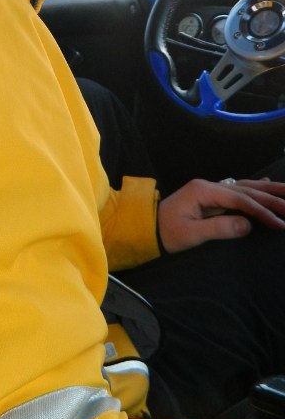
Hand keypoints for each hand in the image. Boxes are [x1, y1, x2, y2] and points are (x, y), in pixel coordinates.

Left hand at [157, 177, 284, 253]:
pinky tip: (265, 184)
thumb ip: (219, 228)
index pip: (239, 199)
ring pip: (243, 187)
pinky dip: (254, 188)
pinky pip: (237, 190)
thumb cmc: (167, 233)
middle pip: (245, 189)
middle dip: (270, 198)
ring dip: (266, 191)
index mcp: (203, 191)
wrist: (147, 227)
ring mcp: (209, 189)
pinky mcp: (210, 197)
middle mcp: (208, 186)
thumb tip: (248, 225)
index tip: (279, 223)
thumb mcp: (191, 234)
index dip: (261, 211)